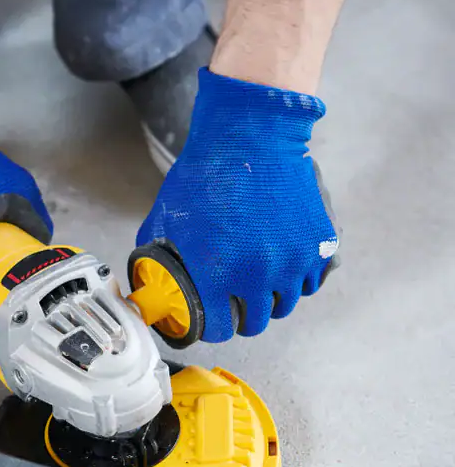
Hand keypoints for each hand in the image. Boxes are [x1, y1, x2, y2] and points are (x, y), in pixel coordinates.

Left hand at [137, 68, 339, 341]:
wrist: (251, 138)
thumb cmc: (203, 175)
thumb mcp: (166, 219)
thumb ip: (156, 256)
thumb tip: (146, 283)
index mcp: (216, 274)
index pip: (217, 328)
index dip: (210, 327)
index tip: (209, 321)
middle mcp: (258, 275)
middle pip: (255, 321)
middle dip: (241, 316)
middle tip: (234, 302)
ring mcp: (293, 262)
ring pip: (286, 303)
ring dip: (270, 298)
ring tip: (258, 280)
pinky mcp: (320, 244)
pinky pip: (313, 280)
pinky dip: (299, 278)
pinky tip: (283, 263)